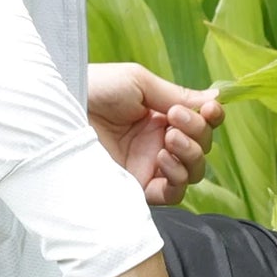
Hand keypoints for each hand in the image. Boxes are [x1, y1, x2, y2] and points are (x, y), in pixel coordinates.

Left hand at [87, 63, 223, 206]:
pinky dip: (177, 177)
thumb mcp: (138, 82)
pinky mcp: (136, 189)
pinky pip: (173, 193)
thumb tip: (215, 99)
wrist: (61, 112)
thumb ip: (176, 95)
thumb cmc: (94, 89)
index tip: (212, 110)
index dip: (212, 118)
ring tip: (168, 139)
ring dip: (191, 154)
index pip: (201, 122)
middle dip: (197, 133)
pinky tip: (162, 159)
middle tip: (173, 119)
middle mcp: (157, 142)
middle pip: (202, 147)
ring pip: (192, 172)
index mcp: (160, 115)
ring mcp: (148, 167)